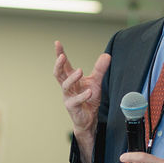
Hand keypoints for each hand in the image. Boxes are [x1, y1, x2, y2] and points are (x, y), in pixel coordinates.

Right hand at [54, 42, 110, 162]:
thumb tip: (106, 55)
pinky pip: (75, 100)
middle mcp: (67, 87)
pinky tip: (89, 91)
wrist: (89, 119)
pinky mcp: (72, 107)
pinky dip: (82, 95)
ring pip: (65, 85)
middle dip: (58, 64)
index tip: (57, 43)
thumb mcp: (96, 82)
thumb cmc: (89, 99)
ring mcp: (68, 97)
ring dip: (72, 78)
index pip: (64, 65)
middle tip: (62, 56)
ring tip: (80, 71)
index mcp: (71, 79)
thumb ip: (100, 69)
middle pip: (58, 74)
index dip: (59, 54)